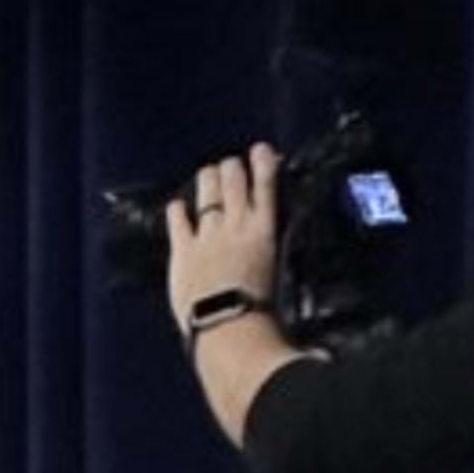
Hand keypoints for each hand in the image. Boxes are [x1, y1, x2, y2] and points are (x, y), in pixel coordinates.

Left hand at [165, 142, 281, 327]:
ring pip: (207, 192)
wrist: (226, 323)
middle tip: (230, 165)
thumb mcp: (279, 276)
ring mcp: (206, 234)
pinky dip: (177, 209)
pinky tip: (176, 205)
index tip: (261, 149)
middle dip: (232, 168)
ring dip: (208, 179)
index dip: (263, 163)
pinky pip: (177, 219)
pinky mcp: (181, 248)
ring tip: (208, 174)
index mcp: (265, 231)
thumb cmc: (261, 311)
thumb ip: (278, 260)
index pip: (266, 187)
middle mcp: (236, 225)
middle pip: (233, 181)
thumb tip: (297, 300)